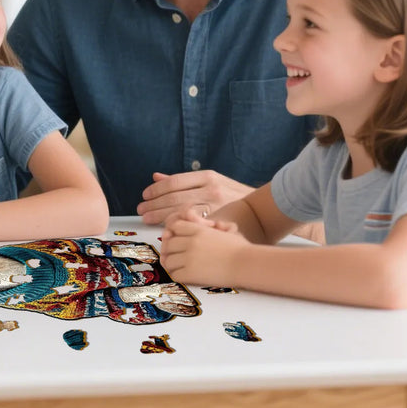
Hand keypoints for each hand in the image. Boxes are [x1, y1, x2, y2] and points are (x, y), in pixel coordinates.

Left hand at [137, 170, 251, 224]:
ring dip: (159, 216)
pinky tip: (165, 231)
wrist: (264, 214)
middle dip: (154, 204)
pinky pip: (190, 228)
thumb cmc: (235, 198)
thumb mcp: (212, 182)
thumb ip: (184, 181)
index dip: (156, 190)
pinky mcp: (217, 225)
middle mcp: (210, 191)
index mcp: (208, 177)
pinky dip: (175, 229)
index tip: (145, 196)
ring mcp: (214, 208)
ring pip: (179, 213)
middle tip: (141, 209)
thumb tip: (156, 176)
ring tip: (147, 218)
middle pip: (173, 198)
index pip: (174, 182)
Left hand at [160, 212, 246, 286]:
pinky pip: (174, 275)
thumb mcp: (228, 230)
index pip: (174, 226)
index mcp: (198, 229)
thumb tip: (214, 224)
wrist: (247, 264)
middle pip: (169, 244)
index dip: (173, 234)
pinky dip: (176, 276)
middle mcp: (191, 242)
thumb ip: (217, 225)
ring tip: (179, 268)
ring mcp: (189, 258)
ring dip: (172, 265)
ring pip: (168, 260)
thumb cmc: (241, 248)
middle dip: (171, 250)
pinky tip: (184, 276)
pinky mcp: (191, 274)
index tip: (177, 241)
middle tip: (175, 256)